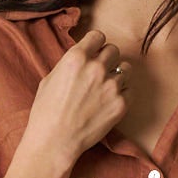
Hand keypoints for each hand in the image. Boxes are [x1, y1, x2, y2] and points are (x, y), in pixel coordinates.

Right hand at [1, 27, 130, 177]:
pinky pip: (130, 89)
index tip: (94, 52)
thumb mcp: (50, 78)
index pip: (98, 36)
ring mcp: (111, 86)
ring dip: (117, 76)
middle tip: (100, 72)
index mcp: (76, 57)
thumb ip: (70, 64)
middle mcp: (96, 68)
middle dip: (107, 59)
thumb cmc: (46, 112)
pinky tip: (110, 101)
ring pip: (125, 69)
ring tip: (106, 88)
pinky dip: (123, 93)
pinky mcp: (121, 104)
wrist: (54, 141)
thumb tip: (82, 57)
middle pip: (113, 50)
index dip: (96, 45)